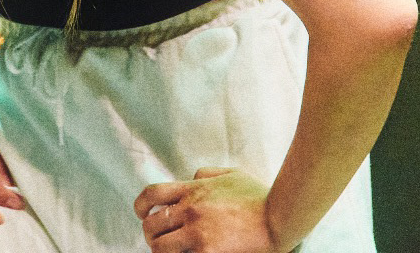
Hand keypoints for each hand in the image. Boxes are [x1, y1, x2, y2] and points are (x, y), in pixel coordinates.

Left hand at [135, 167, 276, 252]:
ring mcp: (197, 233)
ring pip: (160, 248)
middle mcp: (190, 210)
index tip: (142, 214)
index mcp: (193, 189)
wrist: (279, 217)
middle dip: (151, 234)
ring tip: (171, 252)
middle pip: (151, 225)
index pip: (152, 194)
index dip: (140, 206)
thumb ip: (207, 174)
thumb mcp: (231, 174)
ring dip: (162, 251)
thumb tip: (192, 176)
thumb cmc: (260, 196)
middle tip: (159, 240)